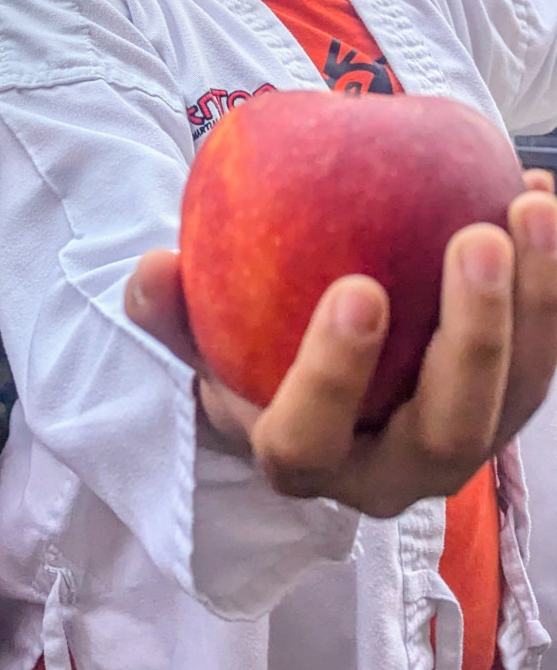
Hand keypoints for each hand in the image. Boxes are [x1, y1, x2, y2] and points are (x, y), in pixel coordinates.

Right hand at [125, 171, 556, 517]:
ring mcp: (461, 443)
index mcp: (305, 461)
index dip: (334, 376)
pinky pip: (547, 354)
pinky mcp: (509, 404)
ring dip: (537, 305)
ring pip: (517, 397)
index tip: (356, 288)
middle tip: (476, 240)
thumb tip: (152, 269)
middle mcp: (393, 472)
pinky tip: (542, 198)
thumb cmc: (248, 355)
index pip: (312, 441)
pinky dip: (555, 287)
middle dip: (472, 339)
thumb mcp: (197, 337)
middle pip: (446, 433)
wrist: (318, 388)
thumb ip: (169, 308)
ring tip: (529, 208)